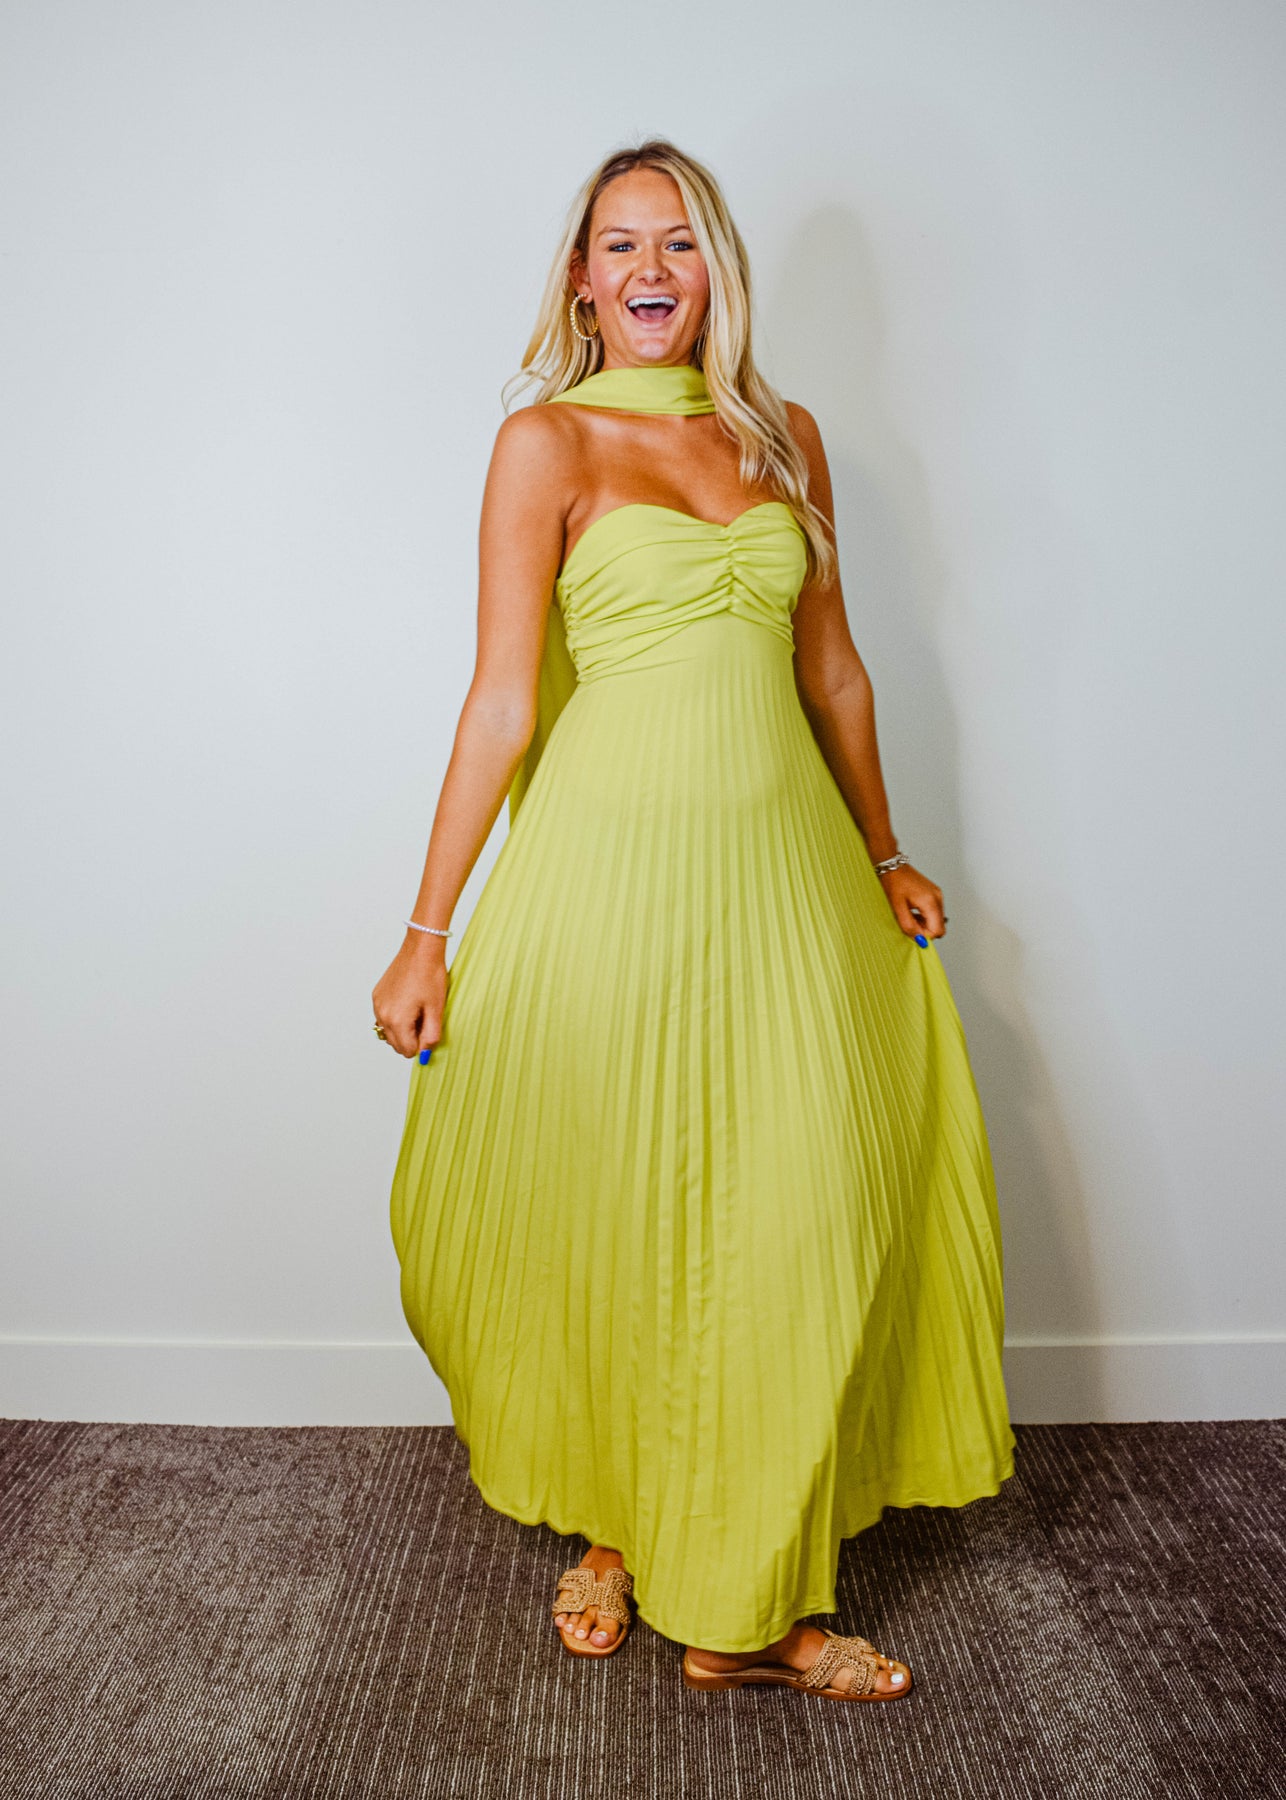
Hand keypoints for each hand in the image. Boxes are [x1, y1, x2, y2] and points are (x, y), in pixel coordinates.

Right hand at [372, 936, 447, 1059]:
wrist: (420, 950)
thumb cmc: (430, 976)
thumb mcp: (436, 1009)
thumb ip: (431, 1036)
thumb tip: (425, 1053)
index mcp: (397, 1021)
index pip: (408, 1051)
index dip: (422, 1044)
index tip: (429, 1030)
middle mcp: (382, 1015)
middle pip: (396, 1044)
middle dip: (411, 1038)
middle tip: (424, 1019)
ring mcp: (377, 1005)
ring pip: (388, 1032)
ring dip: (402, 1029)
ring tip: (417, 1010)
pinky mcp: (377, 996)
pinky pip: (383, 1017)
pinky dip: (395, 1017)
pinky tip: (408, 1002)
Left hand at [876, 863, 946, 941]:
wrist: (892, 866)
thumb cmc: (893, 884)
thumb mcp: (897, 908)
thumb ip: (909, 926)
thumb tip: (919, 940)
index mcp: (931, 902)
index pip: (937, 931)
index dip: (924, 936)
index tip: (911, 932)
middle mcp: (938, 899)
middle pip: (939, 926)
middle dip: (924, 930)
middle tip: (909, 923)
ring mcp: (938, 895)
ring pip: (936, 920)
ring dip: (924, 923)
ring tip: (909, 915)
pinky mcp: (935, 894)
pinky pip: (934, 912)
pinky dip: (925, 916)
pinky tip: (913, 910)